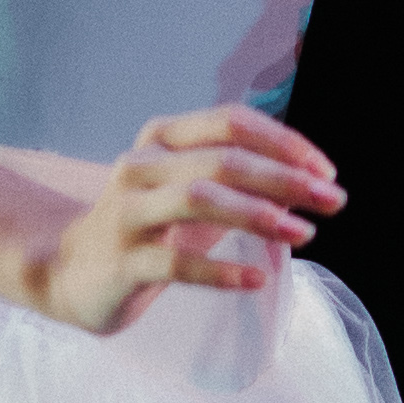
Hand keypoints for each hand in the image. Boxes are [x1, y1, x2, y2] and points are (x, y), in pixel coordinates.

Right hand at [37, 106, 345, 336]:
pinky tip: (256, 279)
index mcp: (162, 139)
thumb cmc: (148, 231)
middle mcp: (141, 166)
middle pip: (222, 160)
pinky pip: (176, 262)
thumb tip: (309, 186)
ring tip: (302, 234)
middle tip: (331, 202)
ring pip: (199, 199)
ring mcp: (128, 212)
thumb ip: (242, 184)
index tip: (325, 172)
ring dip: (258, 215)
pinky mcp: (122, 260)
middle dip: (284, 179)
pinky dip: (221, 270)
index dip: (283, 142)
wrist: (72, 274)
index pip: (231, 122)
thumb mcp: (193, 196)